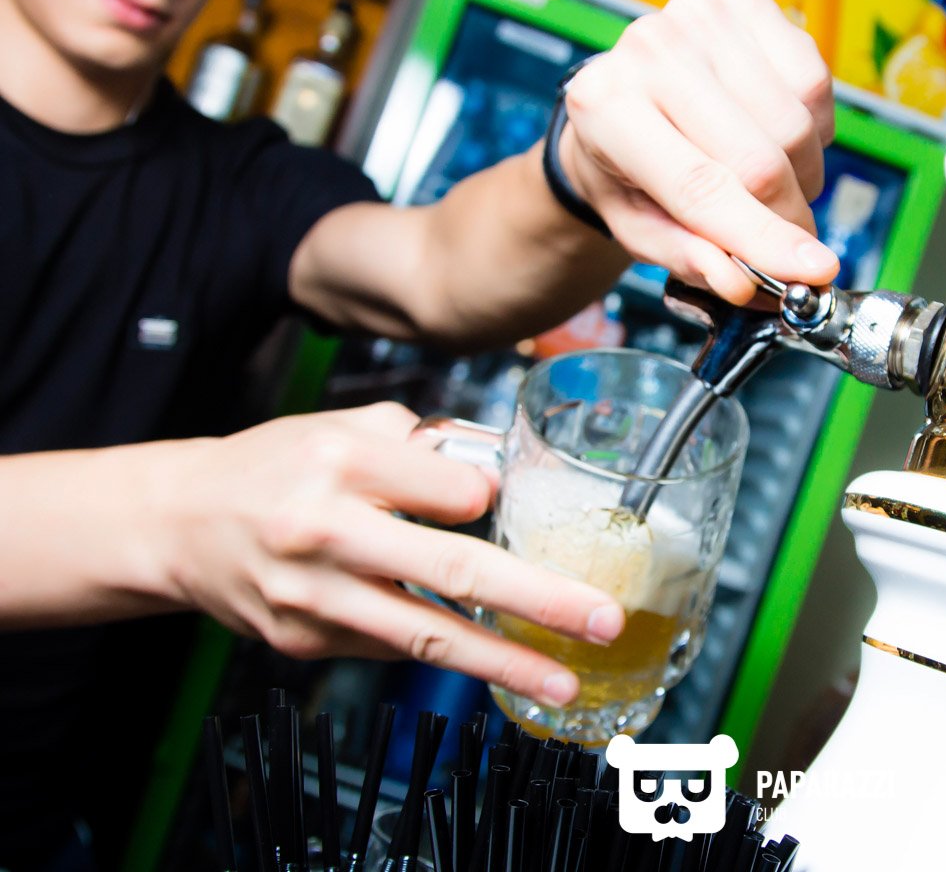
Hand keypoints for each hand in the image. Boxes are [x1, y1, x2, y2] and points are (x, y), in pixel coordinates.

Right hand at [160, 402, 624, 706]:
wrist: (181, 522)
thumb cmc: (275, 466)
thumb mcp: (344, 428)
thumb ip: (421, 448)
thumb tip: (497, 474)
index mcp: (341, 463)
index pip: (452, 491)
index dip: (489, 500)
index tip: (505, 502)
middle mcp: (325, 531)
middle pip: (450, 571)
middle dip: (539, 601)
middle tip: (602, 620)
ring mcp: (313, 595)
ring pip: (424, 635)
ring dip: (502, 663)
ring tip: (562, 680)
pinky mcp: (305, 640)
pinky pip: (389, 647)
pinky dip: (442, 654)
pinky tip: (486, 659)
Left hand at [559, 0, 840, 303]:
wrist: (621, 95)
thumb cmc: (626, 168)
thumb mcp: (637, 227)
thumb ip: (685, 257)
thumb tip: (741, 282)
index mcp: (604, 109)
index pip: (700, 186)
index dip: (762, 236)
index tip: (813, 272)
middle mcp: (647, 49)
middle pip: (757, 159)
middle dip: (788, 219)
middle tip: (788, 245)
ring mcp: (695, 14)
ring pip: (793, 123)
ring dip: (801, 173)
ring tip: (767, 180)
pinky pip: (813, 79)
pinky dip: (811, 123)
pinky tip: (775, 130)